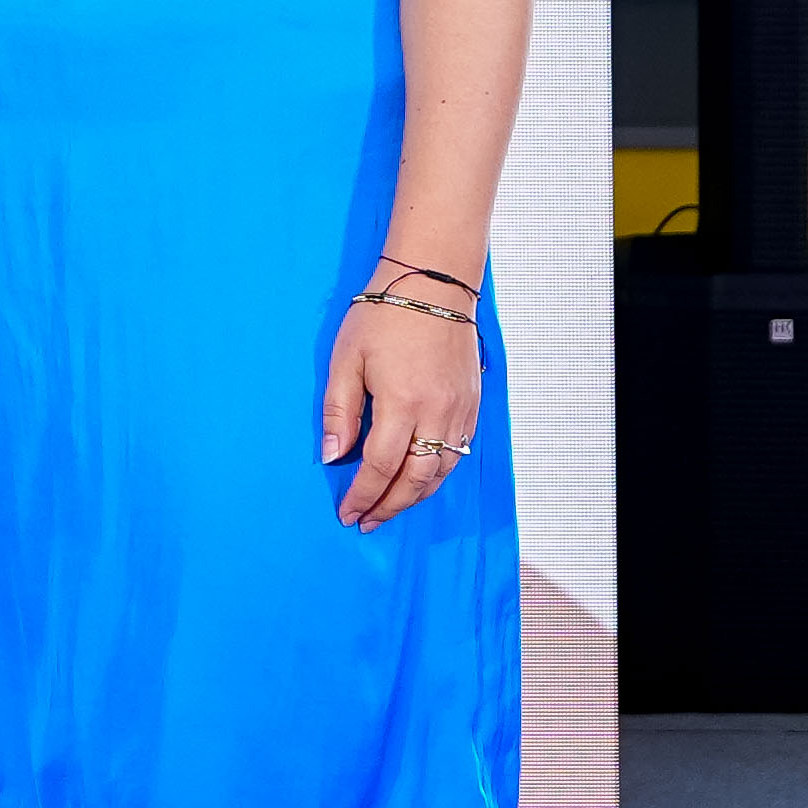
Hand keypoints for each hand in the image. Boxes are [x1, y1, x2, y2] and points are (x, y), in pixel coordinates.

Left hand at [324, 284, 484, 528]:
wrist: (433, 285)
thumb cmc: (383, 316)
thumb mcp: (346, 359)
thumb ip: (340, 411)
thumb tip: (333, 456)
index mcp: (403, 404)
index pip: (381, 467)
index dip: (363, 495)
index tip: (347, 513)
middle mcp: (438, 414)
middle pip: (417, 480)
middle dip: (390, 506)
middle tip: (367, 522)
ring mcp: (461, 411)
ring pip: (442, 471)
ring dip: (416, 496)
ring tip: (390, 507)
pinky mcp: (474, 405)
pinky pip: (459, 452)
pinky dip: (438, 473)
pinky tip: (420, 478)